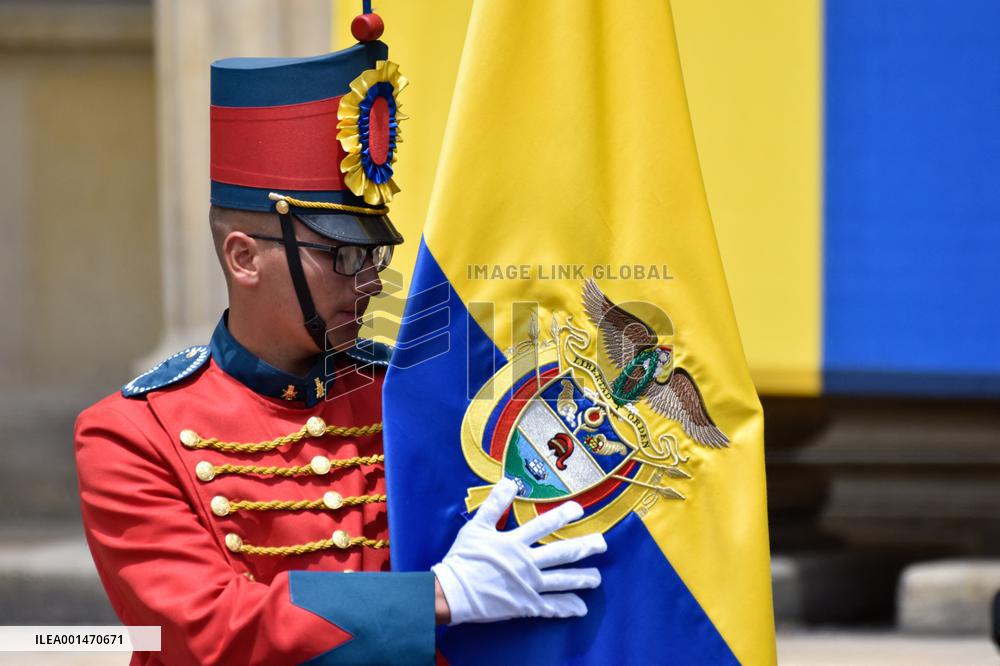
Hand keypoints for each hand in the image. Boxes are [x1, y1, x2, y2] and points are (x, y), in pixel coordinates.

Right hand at [432, 478, 606, 624]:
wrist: (453, 592)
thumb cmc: (463, 558)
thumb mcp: (476, 527)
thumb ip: (495, 504)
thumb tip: (509, 481)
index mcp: (514, 543)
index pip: (544, 525)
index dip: (563, 515)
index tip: (579, 509)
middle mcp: (526, 564)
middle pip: (561, 554)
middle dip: (584, 547)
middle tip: (602, 544)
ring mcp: (528, 587)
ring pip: (561, 582)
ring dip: (582, 579)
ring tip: (597, 578)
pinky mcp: (525, 606)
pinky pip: (551, 607)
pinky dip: (566, 608)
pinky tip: (581, 608)